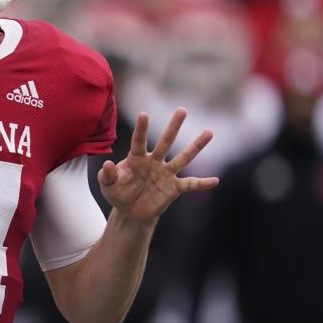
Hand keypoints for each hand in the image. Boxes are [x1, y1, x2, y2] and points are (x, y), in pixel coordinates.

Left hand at [99, 108, 215, 225]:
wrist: (131, 212)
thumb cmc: (118, 193)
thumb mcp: (108, 185)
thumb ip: (107, 175)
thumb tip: (107, 164)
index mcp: (136, 158)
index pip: (139, 141)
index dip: (141, 129)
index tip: (143, 114)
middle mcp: (154, 161)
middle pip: (165, 141)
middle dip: (173, 127)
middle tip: (182, 110)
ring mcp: (166, 174)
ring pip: (183, 157)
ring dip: (196, 146)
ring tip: (209, 132)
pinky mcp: (174, 188)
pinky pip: (190, 184)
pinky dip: (202, 183)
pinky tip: (215, 180)